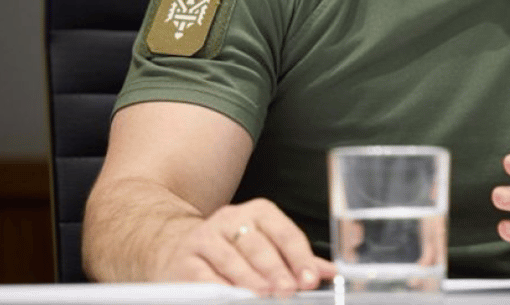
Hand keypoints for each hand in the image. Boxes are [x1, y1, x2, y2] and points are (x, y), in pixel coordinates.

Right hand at [153, 197, 334, 296]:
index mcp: (258, 213)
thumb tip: (330, 272)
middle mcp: (231, 219)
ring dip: (249, 280)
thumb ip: (296, 259)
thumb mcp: (267, 246)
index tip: (310, 279)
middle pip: (258, 246)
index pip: (284, 233)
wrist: (178, 248)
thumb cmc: (233, 250)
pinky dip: (220, 288)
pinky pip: (205, 276)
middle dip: (276, 270)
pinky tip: (233, 296)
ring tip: (264, 294)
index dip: (299, 257)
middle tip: (288, 290)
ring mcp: (206, 237)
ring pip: (231, 260)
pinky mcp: (185, 259)